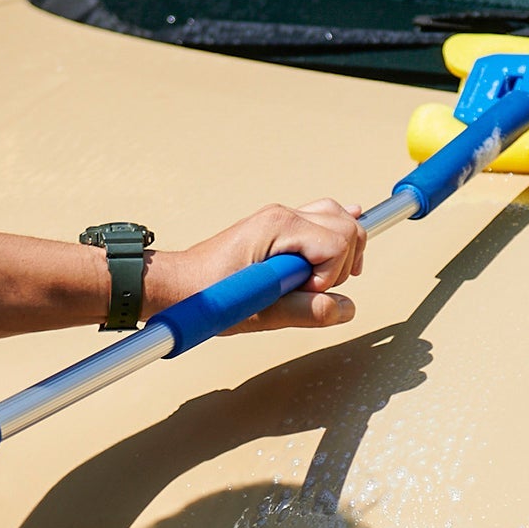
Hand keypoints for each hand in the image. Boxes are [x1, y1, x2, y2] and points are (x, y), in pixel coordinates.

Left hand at [154, 199, 365, 331]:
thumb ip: (307, 312)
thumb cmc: (211, 295)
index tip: (304, 293)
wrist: (181, 285)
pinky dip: (338, 234)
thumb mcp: (261, 312)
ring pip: (340, 220)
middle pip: (347, 227)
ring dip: (344, 252)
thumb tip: (347, 308)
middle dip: (342, 263)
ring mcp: (282, 218)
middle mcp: (283, 215)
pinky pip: (323, 219)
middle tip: (313, 289)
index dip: (330, 275)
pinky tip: (345, 249)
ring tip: (322, 280)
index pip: (338, 243)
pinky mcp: (280, 228)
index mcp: (278, 227)